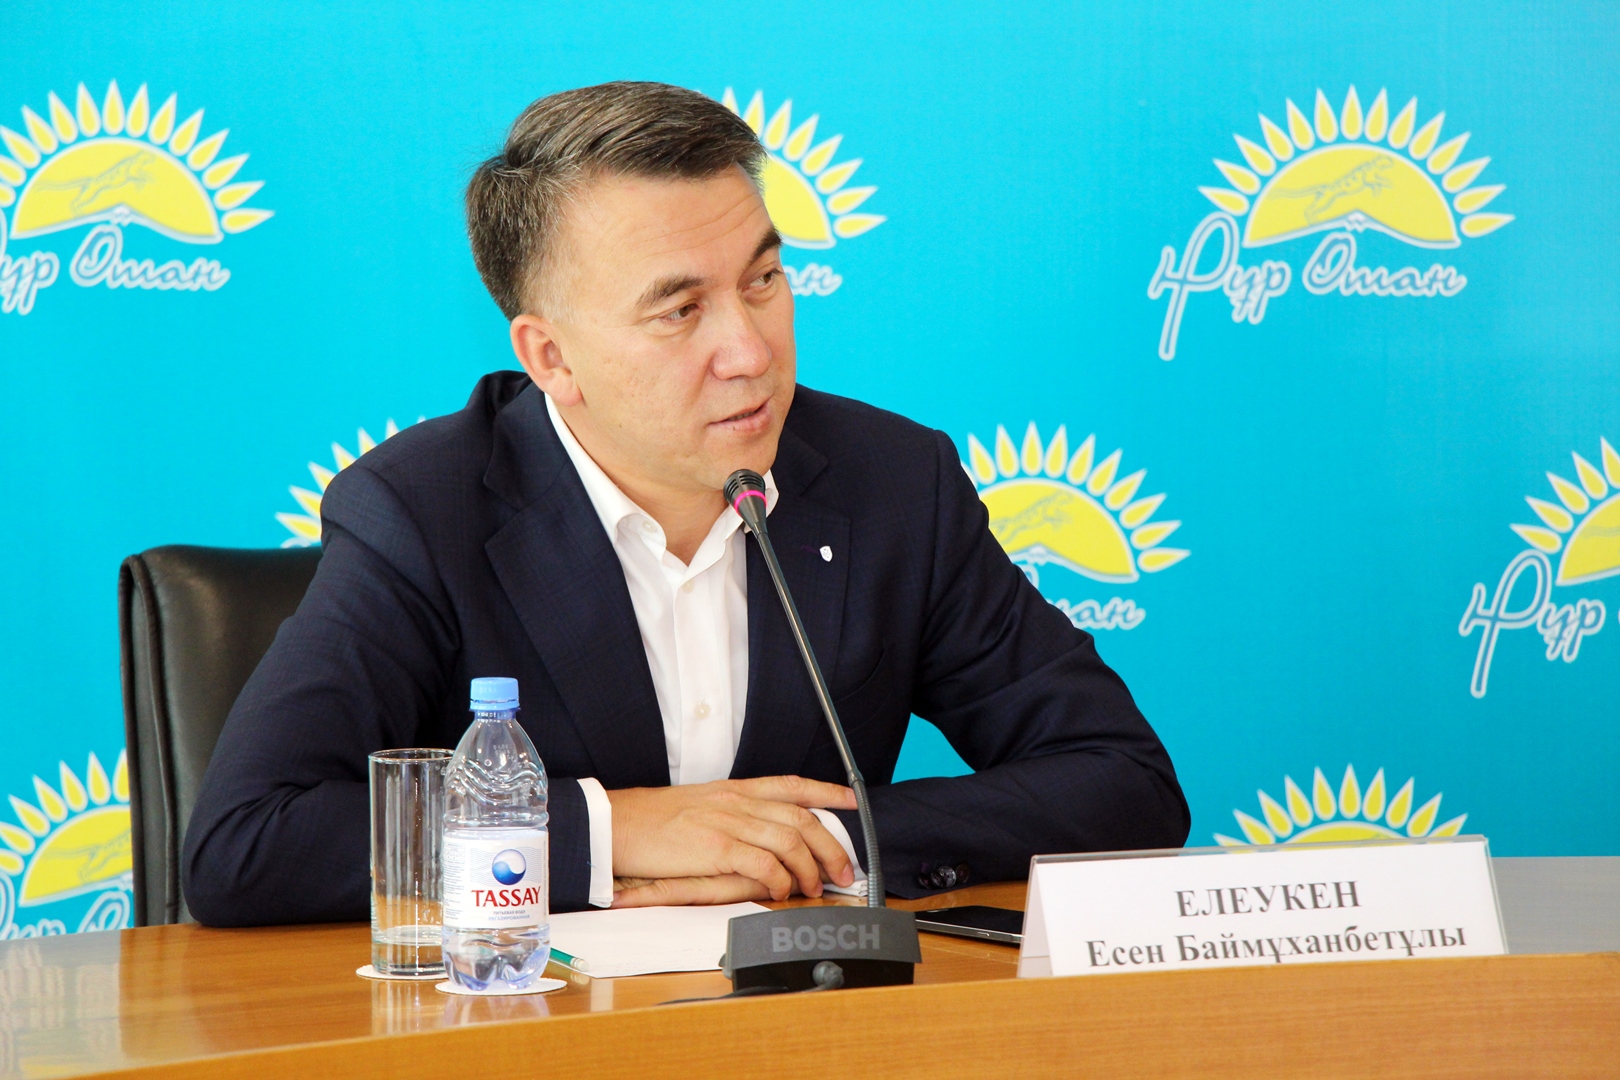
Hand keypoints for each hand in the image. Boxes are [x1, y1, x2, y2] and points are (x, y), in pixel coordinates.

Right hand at [606, 776, 856, 900]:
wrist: (618, 824)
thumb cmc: (654, 821)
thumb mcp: (701, 805)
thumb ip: (734, 815)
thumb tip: (762, 835)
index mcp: (735, 790)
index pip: (791, 785)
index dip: (827, 791)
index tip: (852, 801)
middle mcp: (737, 802)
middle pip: (801, 819)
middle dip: (831, 845)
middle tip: (843, 869)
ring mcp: (727, 823)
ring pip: (789, 841)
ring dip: (809, 868)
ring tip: (813, 887)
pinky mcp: (715, 848)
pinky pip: (763, 864)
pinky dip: (779, 880)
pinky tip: (780, 891)